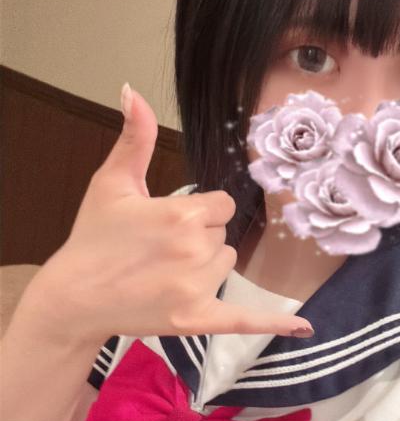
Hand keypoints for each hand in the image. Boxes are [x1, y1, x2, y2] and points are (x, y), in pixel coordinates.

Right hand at [29, 85, 313, 344]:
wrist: (73, 296)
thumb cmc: (93, 237)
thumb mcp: (112, 181)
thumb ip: (134, 137)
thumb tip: (132, 90)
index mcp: (182, 214)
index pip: (222, 205)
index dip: (199, 211)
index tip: (170, 221)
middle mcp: (196, 250)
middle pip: (224, 235)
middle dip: (199, 238)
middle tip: (159, 250)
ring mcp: (197, 288)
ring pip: (226, 265)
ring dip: (206, 266)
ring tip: (165, 273)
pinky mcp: (196, 320)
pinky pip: (245, 321)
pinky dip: (274, 325)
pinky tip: (305, 330)